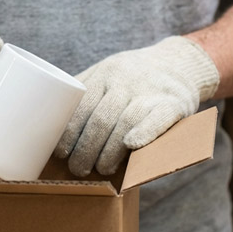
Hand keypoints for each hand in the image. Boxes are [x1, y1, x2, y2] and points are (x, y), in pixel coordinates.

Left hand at [55, 36, 218, 175]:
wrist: (181, 62)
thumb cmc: (135, 77)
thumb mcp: (108, 73)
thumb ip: (86, 92)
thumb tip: (51, 123)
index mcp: (105, 73)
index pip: (81, 106)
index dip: (68, 132)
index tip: (60, 152)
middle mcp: (125, 79)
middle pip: (100, 118)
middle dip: (85, 149)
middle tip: (78, 168)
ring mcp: (150, 91)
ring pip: (124, 123)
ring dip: (109, 151)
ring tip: (101, 169)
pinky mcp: (173, 103)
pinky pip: (157, 118)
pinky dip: (144, 132)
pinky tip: (132, 146)